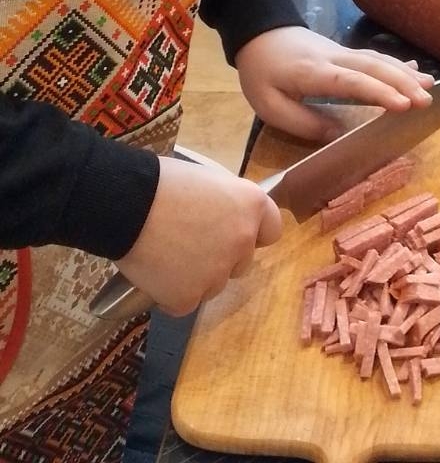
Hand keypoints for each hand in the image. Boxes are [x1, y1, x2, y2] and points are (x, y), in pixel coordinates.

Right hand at [117, 155, 281, 316]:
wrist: (127, 204)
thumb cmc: (165, 182)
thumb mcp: (210, 179)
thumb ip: (230, 203)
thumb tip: (230, 217)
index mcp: (252, 206)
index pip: (272, 230)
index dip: (253, 231)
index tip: (233, 232)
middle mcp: (243, 241)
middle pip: (242, 261)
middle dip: (223, 257)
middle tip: (191, 243)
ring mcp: (217, 273)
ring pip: (214, 284)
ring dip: (198, 276)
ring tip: (167, 255)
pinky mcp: (188, 298)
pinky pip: (185, 301)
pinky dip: (172, 293)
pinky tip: (155, 272)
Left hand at [234, 26, 434, 142]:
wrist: (259, 32)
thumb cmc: (261, 72)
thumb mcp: (270, 105)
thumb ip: (303, 121)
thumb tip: (337, 136)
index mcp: (314, 73)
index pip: (352, 82)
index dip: (379, 93)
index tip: (403, 105)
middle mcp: (335, 58)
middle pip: (374, 67)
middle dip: (403, 83)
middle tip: (426, 101)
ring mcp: (342, 52)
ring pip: (378, 60)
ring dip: (405, 73)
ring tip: (430, 87)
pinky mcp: (345, 52)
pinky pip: (374, 57)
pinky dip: (396, 63)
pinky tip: (413, 69)